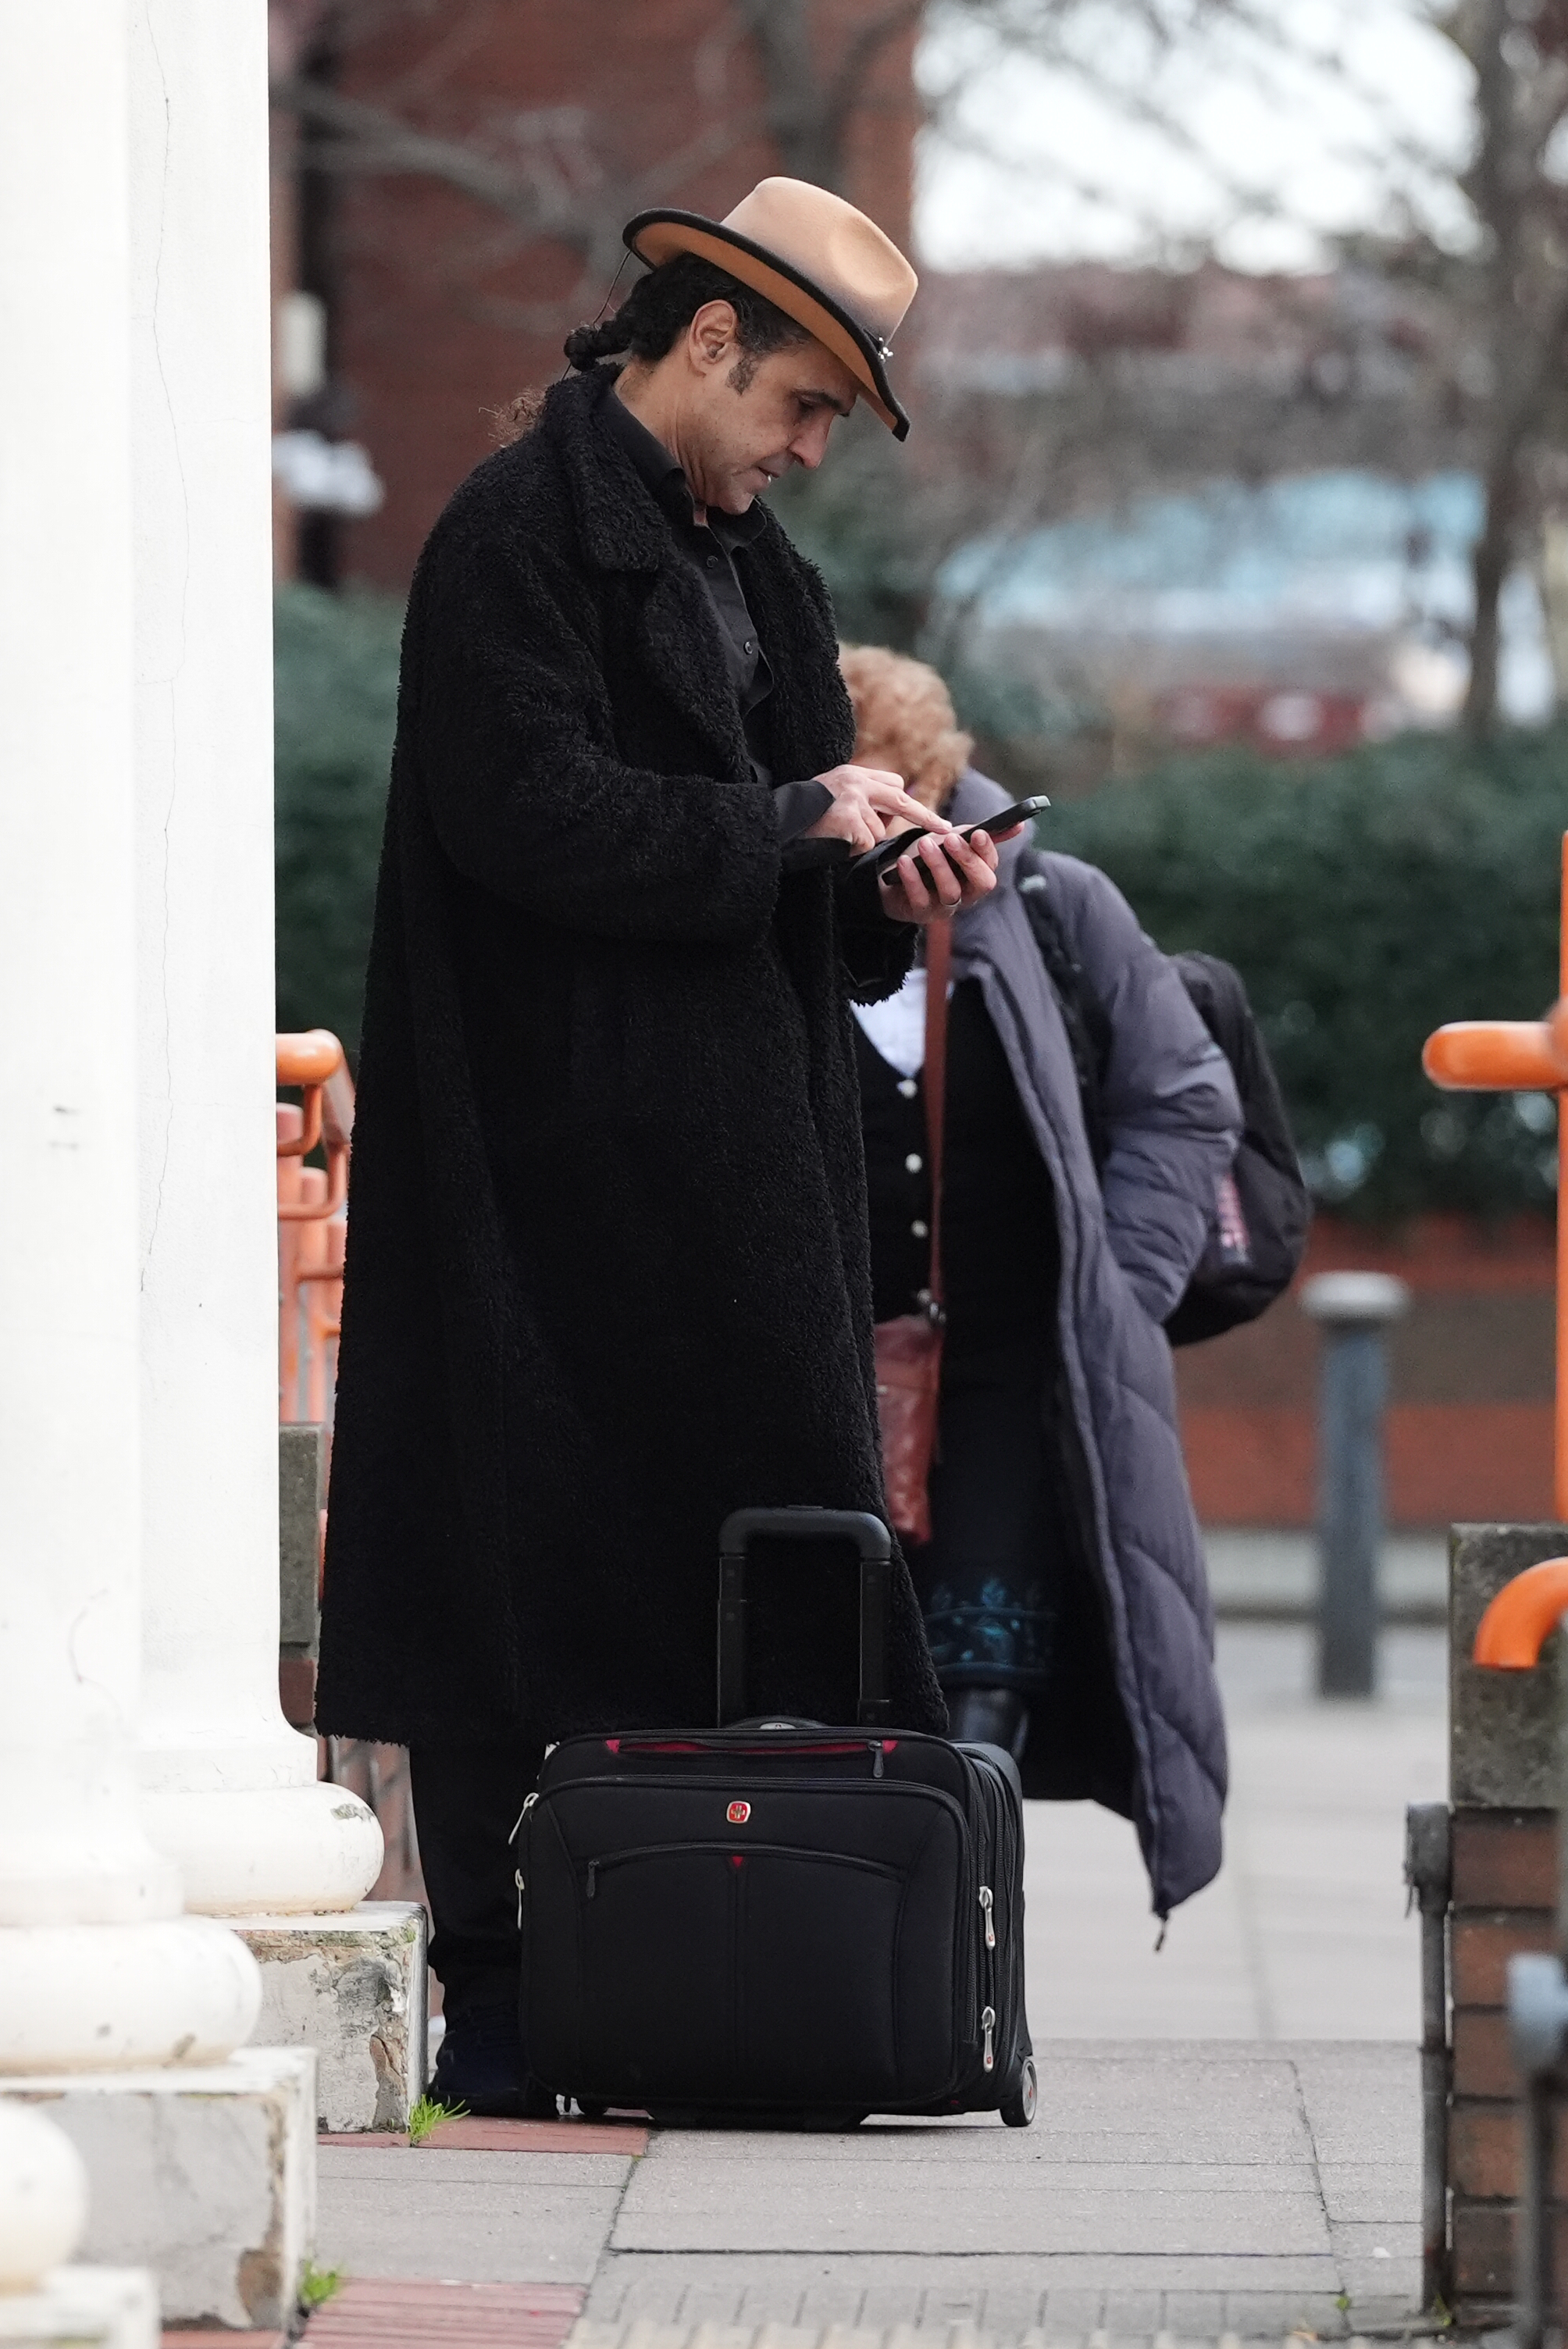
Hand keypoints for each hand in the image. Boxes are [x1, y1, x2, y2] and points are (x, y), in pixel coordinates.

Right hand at [804, 763, 952, 854]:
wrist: (778, 820)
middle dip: (926, 817)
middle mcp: (858, 783)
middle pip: (901, 801)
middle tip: (946, 829)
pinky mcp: (850, 819)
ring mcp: (855, 800)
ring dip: (863, 840)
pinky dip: (853, 848)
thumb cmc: (805, 814)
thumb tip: (888, 818)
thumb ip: (861, 798)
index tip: (931, 815)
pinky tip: (836, 840)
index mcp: (854, 774)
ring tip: (837, 835)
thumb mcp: (833, 794)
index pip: (893, 785)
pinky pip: (865, 842)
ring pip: (879, 831)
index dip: (909, 803)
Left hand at [879, 824, 1017, 925]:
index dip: (986, 851)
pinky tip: (904, 862)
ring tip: (924, 844)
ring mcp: (944, 907)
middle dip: (968, 860)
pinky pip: (920, 899)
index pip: (991, 867)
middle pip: (981, 884)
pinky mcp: (921, 913)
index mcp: (977, 877)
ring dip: (938, 865)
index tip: (978, 833)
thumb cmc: (932, 859)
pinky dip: (912, 879)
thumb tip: (1019, 825)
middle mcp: (966, 895)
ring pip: (951, 891)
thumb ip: (982, 834)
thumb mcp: (955, 842)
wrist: (895, 879)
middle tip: (951, 839)